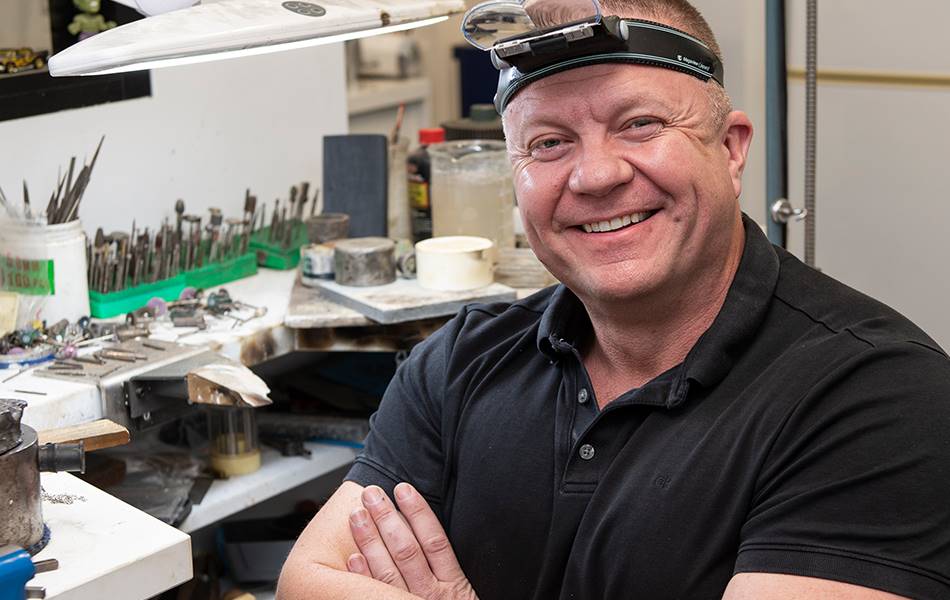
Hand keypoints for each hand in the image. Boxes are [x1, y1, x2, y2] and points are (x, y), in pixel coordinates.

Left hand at [347, 483, 477, 599]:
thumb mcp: (464, 594)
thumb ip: (446, 569)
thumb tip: (422, 532)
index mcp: (454, 584)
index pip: (434, 540)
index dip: (418, 512)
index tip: (403, 490)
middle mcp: (433, 596)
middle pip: (408, 550)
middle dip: (388, 519)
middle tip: (371, 494)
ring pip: (390, 570)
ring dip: (371, 540)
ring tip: (357, 515)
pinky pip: (380, 595)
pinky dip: (365, 575)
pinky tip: (352, 557)